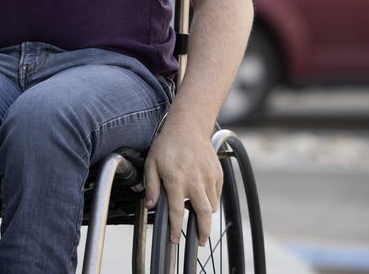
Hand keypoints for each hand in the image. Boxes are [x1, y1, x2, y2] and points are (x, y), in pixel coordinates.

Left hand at [143, 123, 222, 246]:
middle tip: (200, 242)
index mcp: (176, 179)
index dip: (176, 229)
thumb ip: (151, 186)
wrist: (189, 126)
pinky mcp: (218, 174)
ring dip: (206, 217)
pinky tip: (202, 200)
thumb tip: (150, 206)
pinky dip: (212, 201)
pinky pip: (217, 195)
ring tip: (199, 221)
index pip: (177, 211)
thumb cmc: (167, 144)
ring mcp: (209, 177)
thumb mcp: (152, 163)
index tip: (175, 240)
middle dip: (203, 232)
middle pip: (204, 214)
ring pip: (212, 206)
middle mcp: (195, 180)